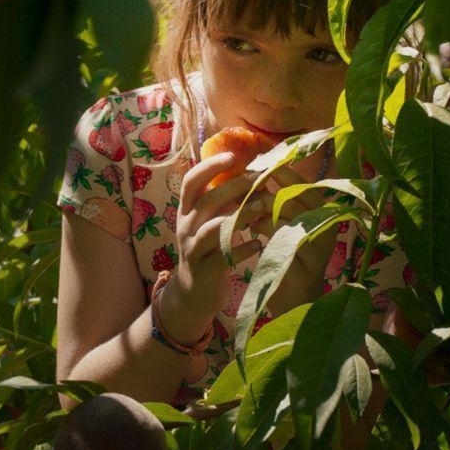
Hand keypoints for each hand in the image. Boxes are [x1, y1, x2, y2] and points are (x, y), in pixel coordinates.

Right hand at [163, 151, 266, 324]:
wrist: (193, 292)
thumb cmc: (208, 248)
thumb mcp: (209, 221)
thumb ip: (224, 201)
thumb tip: (256, 173)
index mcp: (187, 210)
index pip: (191, 181)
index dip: (209, 166)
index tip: (232, 156)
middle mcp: (186, 226)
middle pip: (207, 201)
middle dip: (234, 187)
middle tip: (260, 178)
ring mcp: (193, 249)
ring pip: (214, 227)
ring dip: (241, 214)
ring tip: (263, 206)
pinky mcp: (204, 271)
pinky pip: (223, 257)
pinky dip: (243, 248)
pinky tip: (259, 243)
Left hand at [248, 164, 340, 313]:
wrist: (295, 303)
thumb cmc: (286, 259)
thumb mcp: (282, 225)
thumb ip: (274, 200)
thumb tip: (253, 170)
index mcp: (324, 212)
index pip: (302, 182)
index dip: (279, 171)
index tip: (254, 165)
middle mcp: (328, 225)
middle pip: (295, 194)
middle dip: (265, 189)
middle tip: (241, 190)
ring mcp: (321, 244)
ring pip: (287, 213)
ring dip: (259, 210)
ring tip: (245, 215)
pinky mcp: (308, 263)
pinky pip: (280, 237)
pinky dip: (261, 230)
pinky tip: (250, 231)